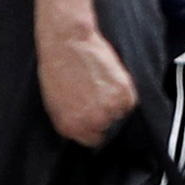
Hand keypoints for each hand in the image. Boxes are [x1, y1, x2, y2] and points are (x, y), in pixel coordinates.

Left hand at [37, 19, 138, 146]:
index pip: (92, 140)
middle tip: (98, 95)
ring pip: (121, 114)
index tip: (95, 116)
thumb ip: (71, 120)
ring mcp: (109, 109)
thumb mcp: (54, 103)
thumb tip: (84, 127)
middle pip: (108, 128)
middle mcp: (91, 122)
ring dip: (116, 102)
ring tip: (103, 85)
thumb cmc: (57, 68)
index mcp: (71, 127)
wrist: (68, 43)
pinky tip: (110, 78)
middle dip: (105, 114)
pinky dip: (125, 91)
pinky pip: (130, 101)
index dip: (94, 127)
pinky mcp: (124, 93)